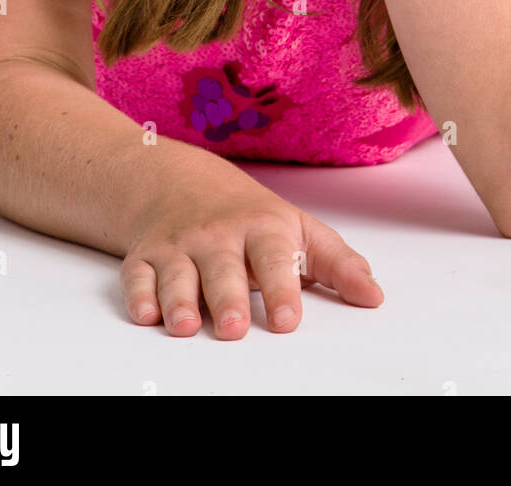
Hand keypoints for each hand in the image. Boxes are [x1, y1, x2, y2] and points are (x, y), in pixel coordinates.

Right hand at [120, 159, 382, 338]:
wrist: (181, 182)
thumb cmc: (249, 217)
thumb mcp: (298, 229)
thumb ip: (337, 264)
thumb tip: (373, 297)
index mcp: (261, 228)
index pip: (274, 257)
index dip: (281, 289)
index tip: (288, 321)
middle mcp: (218, 236)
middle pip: (221, 268)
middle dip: (225, 298)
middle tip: (233, 328)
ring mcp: (179, 246)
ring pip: (176, 274)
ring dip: (178, 300)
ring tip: (185, 326)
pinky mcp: (146, 257)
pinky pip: (137, 275)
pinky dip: (138, 294)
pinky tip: (145, 313)